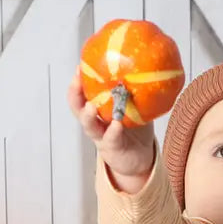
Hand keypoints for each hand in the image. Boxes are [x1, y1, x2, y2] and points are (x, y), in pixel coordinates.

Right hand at [67, 72, 155, 186]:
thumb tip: (147, 69)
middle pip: (78, 107)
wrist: (141, 157)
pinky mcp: (111, 148)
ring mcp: (101, 136)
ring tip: (91, 106)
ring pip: (89, 125)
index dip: (78, 81)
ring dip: (88, 115)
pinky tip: (116, 125)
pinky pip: (110, 138)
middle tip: (77, 81)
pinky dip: (113, 131)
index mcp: (98, 108)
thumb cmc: (136, 130)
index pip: (82, 93)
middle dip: (75, 94)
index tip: (79, 66)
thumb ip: (138, 92)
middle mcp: (96, 121)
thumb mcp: (136, 107)